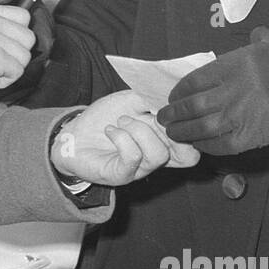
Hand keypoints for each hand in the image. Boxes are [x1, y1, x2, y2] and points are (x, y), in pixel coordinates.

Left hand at [52, 89, 199, 185]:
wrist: (75, 134)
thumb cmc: (106, 118)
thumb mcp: (133, 101)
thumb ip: (153, 98)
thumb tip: (172, 93)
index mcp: (164, 140)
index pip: (193, 146)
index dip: (188, 127)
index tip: (167, 108)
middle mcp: (156, 157)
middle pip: (186, 155)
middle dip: (168, 129)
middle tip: (147, 115)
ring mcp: (140, 169)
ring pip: (157, 154)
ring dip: (137, 130)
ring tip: (120, 122)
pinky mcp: (122, 175)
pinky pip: (133, 157)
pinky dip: (121, 138)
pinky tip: (110, 131)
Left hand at [157, 41, 268, 155]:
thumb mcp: (257, 52)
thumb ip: (227, 67)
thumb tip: (195, 86)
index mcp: (236, 63)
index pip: (194, 81)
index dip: (177, 93)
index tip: (171, 98)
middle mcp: (239, 88)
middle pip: (193, 106)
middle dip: (172, 115)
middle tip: (163, 118)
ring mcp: (248, 114)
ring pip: (203, 128)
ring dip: (183, 133)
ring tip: (173, 132)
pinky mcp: (259, 135)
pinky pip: (223, 145)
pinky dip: (206, 146)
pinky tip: (198, 143)